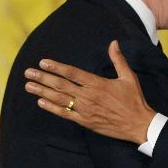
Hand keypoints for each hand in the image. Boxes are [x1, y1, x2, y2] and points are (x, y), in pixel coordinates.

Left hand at [24, 40, 154, 143]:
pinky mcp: (85, 121)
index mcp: (98, 84)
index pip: (72, 73)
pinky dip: (51, 108)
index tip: (43, 62)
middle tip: (28, 73)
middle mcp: (88, 96)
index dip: (56, 67)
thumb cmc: (134, 99)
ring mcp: (85, 109)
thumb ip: (118, 60)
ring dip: (42, 91)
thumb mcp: (128, 77)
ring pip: (59, 99)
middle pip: (61, 85)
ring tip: (29, 86)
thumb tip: (113, 43)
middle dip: (43, 78)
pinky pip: (64, 114)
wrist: (138, 124)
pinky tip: (41, 102)